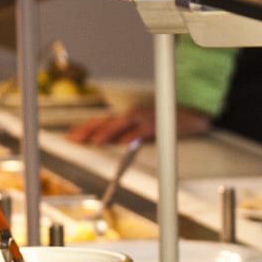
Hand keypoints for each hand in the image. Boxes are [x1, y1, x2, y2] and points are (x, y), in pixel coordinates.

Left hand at [66, 105, 211, 145]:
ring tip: (96, 142)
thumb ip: (127, 134)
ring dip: (107, 133)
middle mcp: (132, 114)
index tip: (70, 136)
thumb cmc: (166, 123)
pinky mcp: (157, 125)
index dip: (84, 128)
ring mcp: (144, 118)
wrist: (190, 115)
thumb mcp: (143, 128)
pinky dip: (133, 137)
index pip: (101, 121)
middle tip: (73, 139)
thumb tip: (112, 146)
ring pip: (121, 125)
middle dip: (88, 130)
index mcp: (127, 116)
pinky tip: (124, 143)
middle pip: (105, 121)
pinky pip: (143, 131)